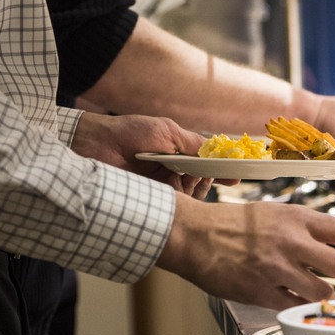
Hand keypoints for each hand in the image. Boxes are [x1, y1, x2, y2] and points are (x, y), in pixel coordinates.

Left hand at [72, 112, 216, 198]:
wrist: (99, 145)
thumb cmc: (131, 133)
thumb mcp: (168, 131)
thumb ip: (194, 143)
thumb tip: (219, 152)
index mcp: (179, 154)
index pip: (207, 165)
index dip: (222, 171)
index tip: (235, 177)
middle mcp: (174, 171)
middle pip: (204, 182)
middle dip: (206, 179)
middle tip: (198, 175)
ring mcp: (164, 186)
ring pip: (193, 194)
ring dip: (191, 187)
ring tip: (177, 178)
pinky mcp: (155, 199)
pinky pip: (177, 203)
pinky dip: (179, 197)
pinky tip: (172, 189)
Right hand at [157, 194, 334, 309]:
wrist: (193, 234)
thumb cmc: (236, 224)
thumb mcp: (278, 215)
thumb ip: (309, 232)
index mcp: (299, 219)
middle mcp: (292, 242)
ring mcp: (277, 268)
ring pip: (322, 292)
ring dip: (331, 299)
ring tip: (330, 299)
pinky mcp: (261, 290)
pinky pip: (293, 306)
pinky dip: (301, 307)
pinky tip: (298, 304)